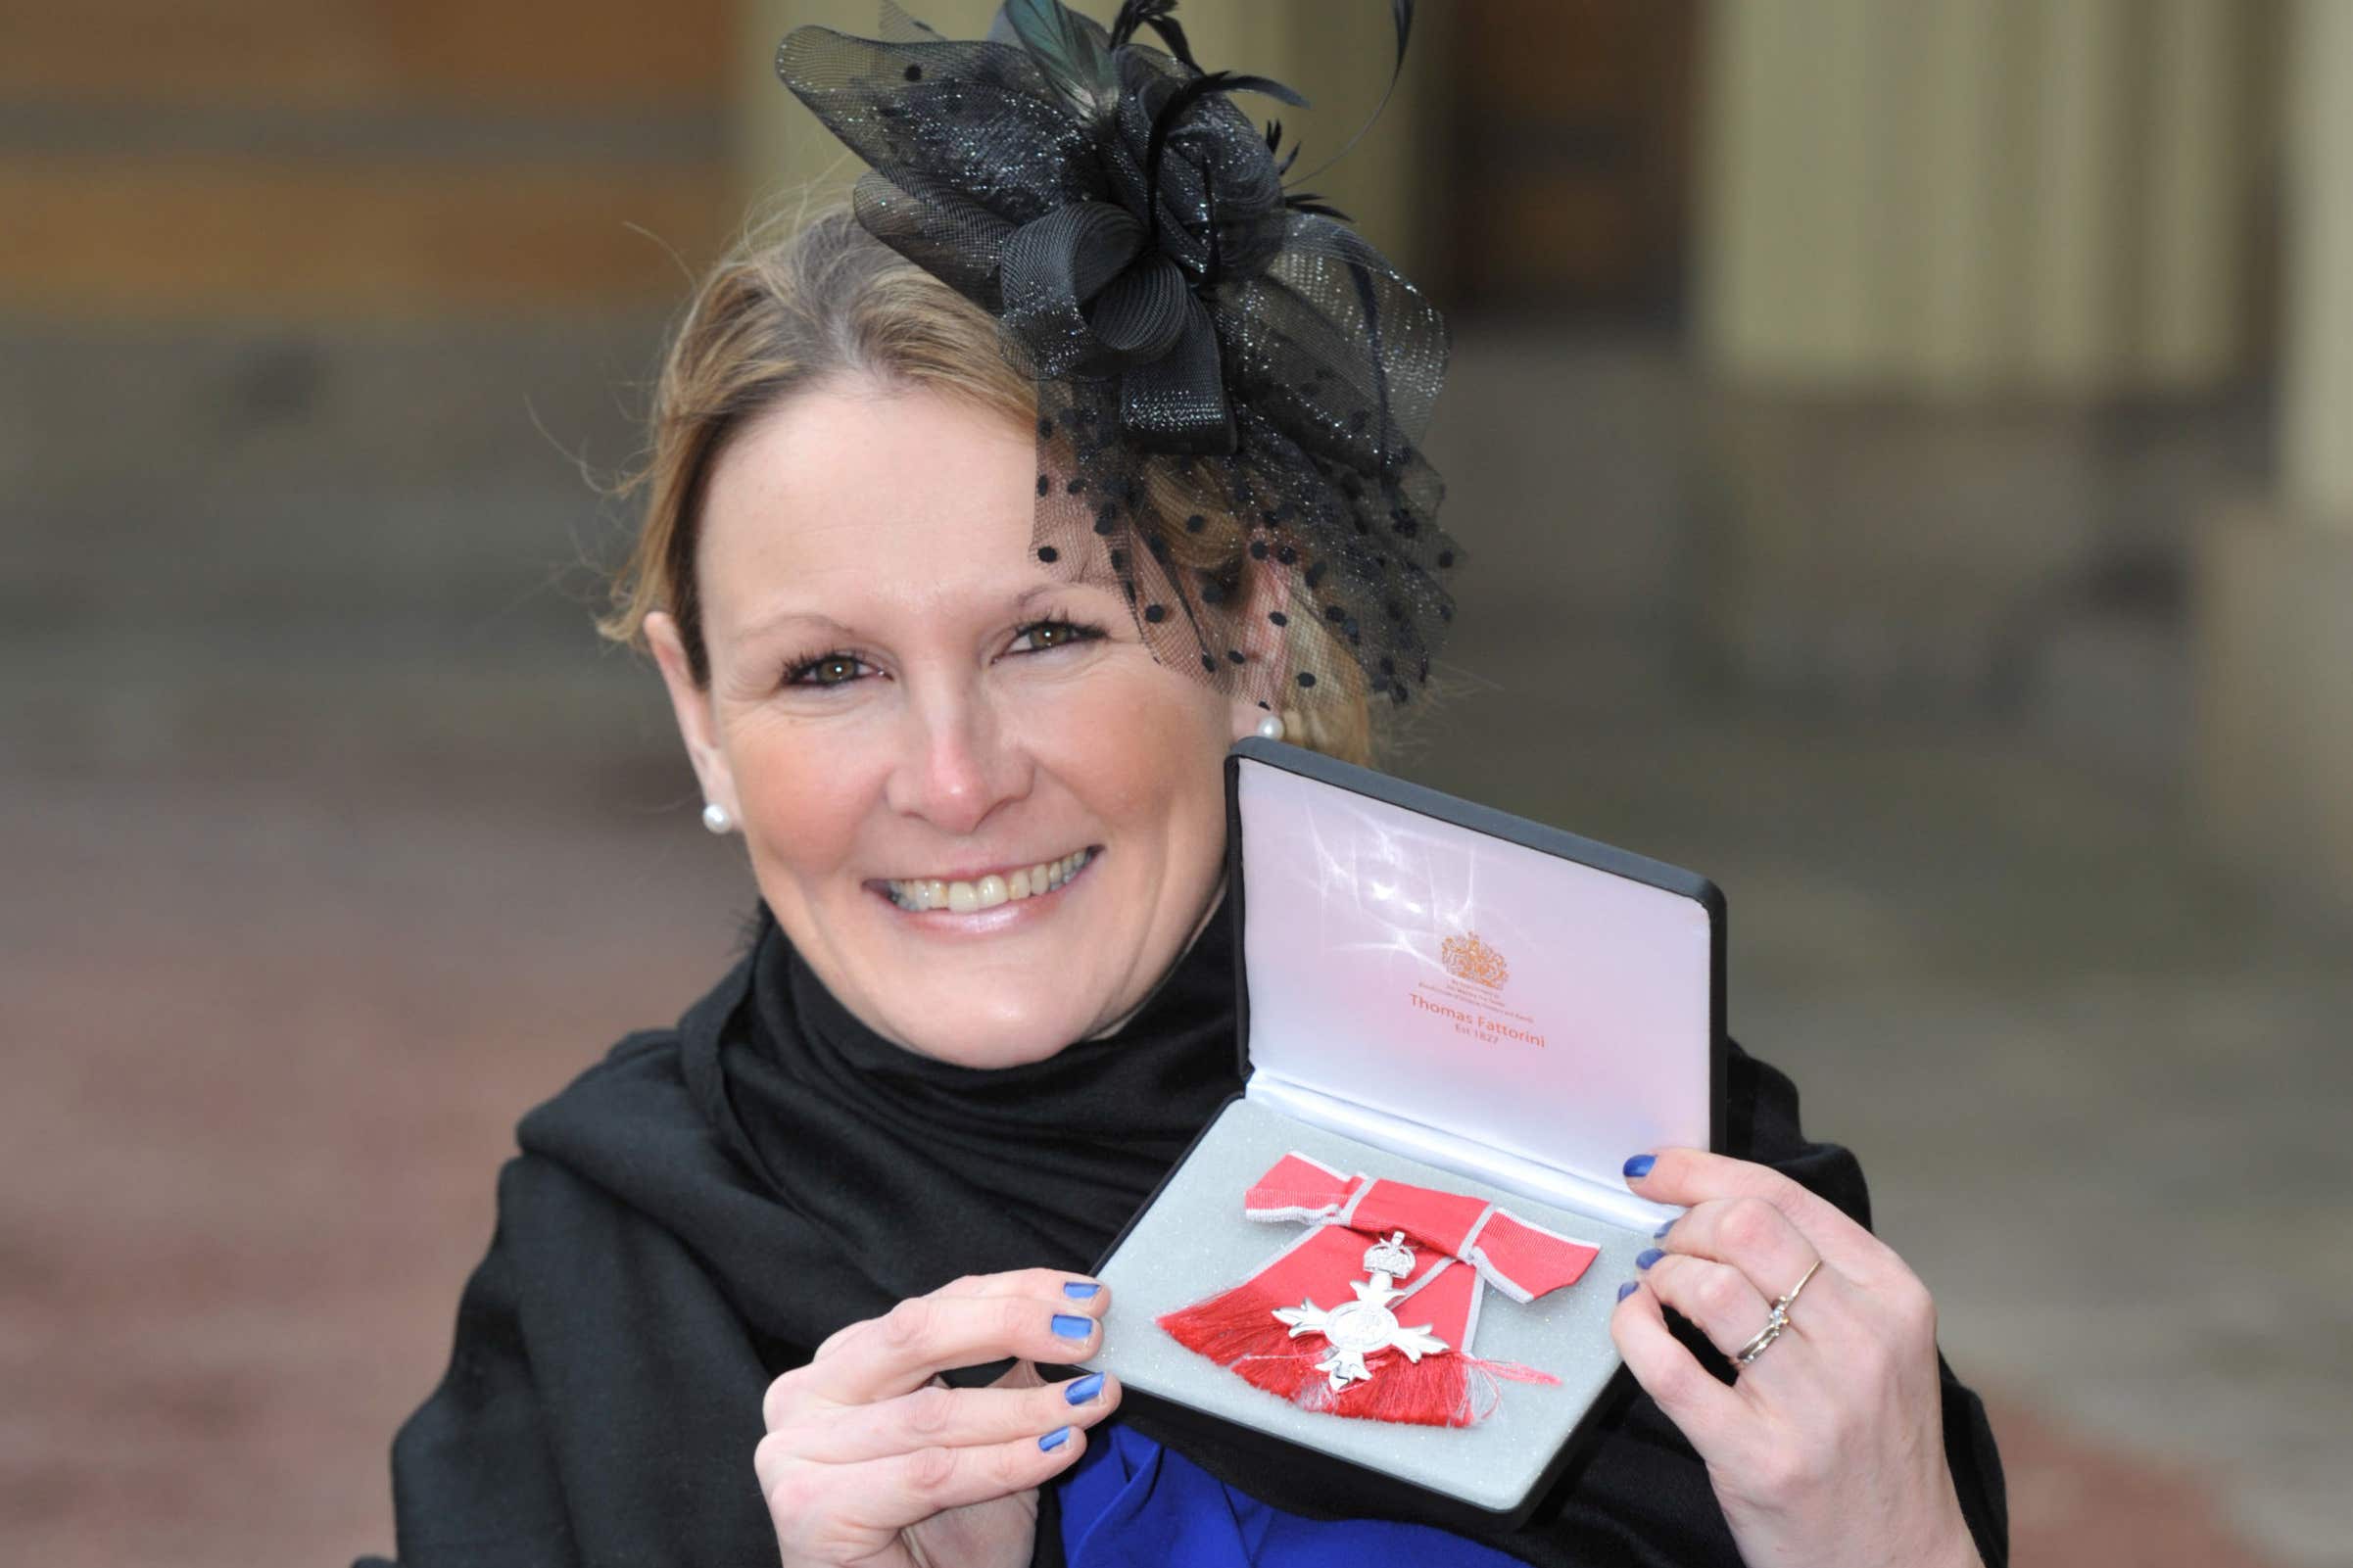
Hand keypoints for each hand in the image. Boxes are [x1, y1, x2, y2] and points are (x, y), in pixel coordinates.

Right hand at [755, 1269, 1120, 1567]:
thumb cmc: (944, 1537)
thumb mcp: (988, 1437)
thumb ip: (1012, 1375)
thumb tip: (1076, 1321)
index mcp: (844, 1363)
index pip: (934, 1304)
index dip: (1015, 1292)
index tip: (1084, 1297)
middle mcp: (808, 1393)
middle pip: (916, 1332)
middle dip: (1013, 1325)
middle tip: (1087, 1335)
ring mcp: (796, 1448)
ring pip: (932, 1412)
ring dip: (1027, 1406)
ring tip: (1090, 1402)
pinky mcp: (808, 1505)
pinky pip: (928, 1473)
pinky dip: (1004, 1461)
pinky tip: (1058, 1450)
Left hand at [1612, 1150, 1980, 1567]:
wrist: (1901, 1563)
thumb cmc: (1875, 1445)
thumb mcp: (1880, 1341)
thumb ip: (1818, 1271)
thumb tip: (1712, 1202)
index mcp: (1893, 1298)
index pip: (1784, 1196)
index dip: (1701, 1171)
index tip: (1655, 1172)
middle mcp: (1862, 1342)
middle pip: (1744, 1227)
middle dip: (1683, 1225)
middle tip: (1664, 1248)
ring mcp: (1814, 1403)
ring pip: (1708, 1287)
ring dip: (1660, 1276)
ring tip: (1657, 1291)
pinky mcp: (1760, 1456)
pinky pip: (1669, 1366)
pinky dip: (1633, 1328)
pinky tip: (1634, 1323)